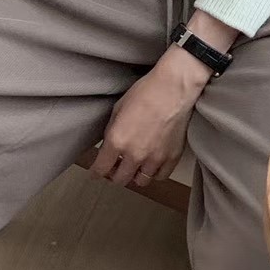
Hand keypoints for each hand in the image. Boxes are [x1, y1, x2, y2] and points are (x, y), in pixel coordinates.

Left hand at [91, 49, 210, 186]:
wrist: (173, 88)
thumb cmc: (145, 92)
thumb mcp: (118, 110)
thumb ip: (111, 132)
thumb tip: (108, 147)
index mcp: (117, 141)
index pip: (101, 169)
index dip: (96, 172)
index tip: (97, 172)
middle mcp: (135, 154)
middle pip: (120, 180)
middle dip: (114, 175)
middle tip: (115, 167)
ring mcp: (155, 158)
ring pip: (141, 181)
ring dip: (135, 175)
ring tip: (135, 165)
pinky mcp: (172, 157)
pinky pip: (160, 176)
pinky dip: (154, 173)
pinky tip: (152, 164)